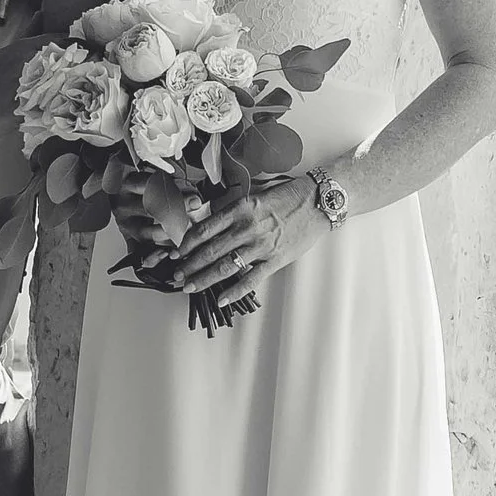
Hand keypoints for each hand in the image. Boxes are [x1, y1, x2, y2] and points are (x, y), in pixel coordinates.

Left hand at [168, 170, 327, 298]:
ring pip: (226, 266)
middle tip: (176, 275)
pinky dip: (235, 291)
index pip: (205, 228)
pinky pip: (251, 279)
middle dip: (189, 264)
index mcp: (240, 208)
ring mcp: (261, 245)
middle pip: (210, 250)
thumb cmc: (288, 196)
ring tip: (190, 287)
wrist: (319, 201)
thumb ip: (234, 209)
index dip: (186, 242)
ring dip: (205, 278)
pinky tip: (222, 299)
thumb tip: (211, 221)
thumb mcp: (256, 195)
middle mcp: (247, 227)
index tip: (175, 252)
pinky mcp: (275, 259)